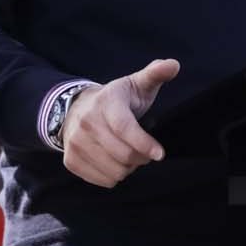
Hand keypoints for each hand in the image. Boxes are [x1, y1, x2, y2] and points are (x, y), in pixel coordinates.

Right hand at [59, 58, 178, 187]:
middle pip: (123, 154)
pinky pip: (102, 180)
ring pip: (114, 171)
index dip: (144, 144)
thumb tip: (174, 64)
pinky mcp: (71, 160)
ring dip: (128, 168)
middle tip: (146, 151)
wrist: (76, 109)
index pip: (125, 128)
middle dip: (141, 157)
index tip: (159, 154)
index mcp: (106, 101)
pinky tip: (114, 161)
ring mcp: (75, 142)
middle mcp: (86, 121)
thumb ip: (155, 74)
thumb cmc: (117, 99)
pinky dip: (114, 176)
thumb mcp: (136, 84)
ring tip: (129, 154)